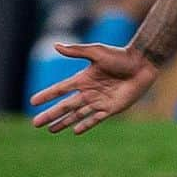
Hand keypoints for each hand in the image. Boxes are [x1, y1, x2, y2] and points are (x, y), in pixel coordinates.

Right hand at [30, 42, 158, 134]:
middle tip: (35, 124)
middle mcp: (89, 91)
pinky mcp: (111, 109)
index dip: (47, 95)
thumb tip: (55, 45)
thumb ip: (76, 51)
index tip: (33, 102)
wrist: (143, 63)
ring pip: (77, 115)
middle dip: (50, 114)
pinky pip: (95, 119)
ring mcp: (99, 101)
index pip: (61, 89)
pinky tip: (75, 131)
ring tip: (51, 130)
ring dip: (64, 122)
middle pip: (65, 106)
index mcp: (84, 78)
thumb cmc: (121, 56)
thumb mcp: (97, 52)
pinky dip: (85, 125)